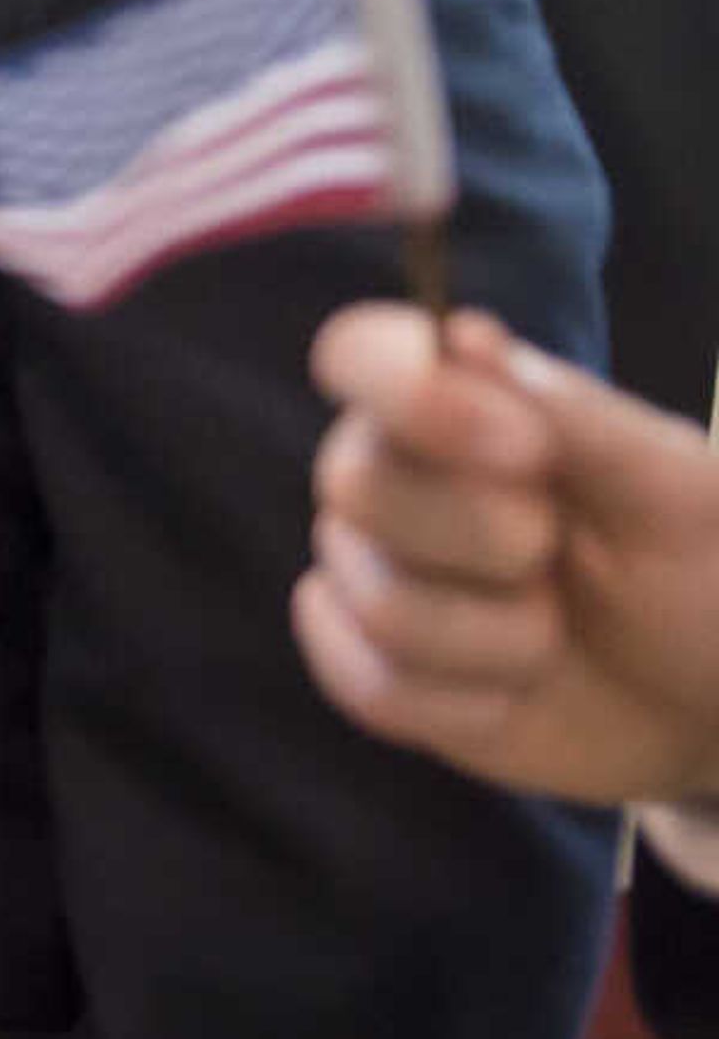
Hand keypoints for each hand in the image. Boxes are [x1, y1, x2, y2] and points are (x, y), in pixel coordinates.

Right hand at [292, 302, 718, 805]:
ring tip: (553, 636)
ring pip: (375, 602)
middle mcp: (393, 481)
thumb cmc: (702, 575)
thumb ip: (576, 414)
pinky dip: (462, 702)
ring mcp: (372, 578)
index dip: (408, 392)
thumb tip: (464, 335)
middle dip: (481, 536)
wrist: (710, 704)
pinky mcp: (373, 672)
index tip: (523, 448)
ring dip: (494, 636)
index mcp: (456, 406)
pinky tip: (514, 692)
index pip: (359, 355)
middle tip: (556, 554)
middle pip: (354, 485)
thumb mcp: (677, 491)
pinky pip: (368, 685)